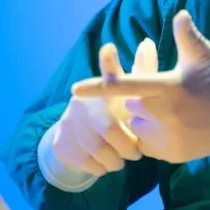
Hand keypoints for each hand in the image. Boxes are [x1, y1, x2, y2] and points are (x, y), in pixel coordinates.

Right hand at [48, 40, 154, 175]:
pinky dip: (99, 167)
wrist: (76, 137)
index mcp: (104, 90)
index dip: (109, 62)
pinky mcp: (61, 142)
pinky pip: (84, 160)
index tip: (110, 48)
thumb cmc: (113, 111)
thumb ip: (141, 74)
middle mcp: (84, 102)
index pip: (107, 75)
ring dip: (114, 159)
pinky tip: (105, 165)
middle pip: (106, 124)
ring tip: (122, 161)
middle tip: (136, 153)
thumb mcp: (128, 95)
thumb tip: (148, 43)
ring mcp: (70, 122)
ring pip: (96, 146)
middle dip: (126, 144)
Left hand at [72, 11, 209, 163]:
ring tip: (175, 113)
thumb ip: (187, 35)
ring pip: (138, 125)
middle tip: (171, 96)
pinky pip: (147, 144)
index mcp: (168, 87)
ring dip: (147, 119)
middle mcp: (163, 114)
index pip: (126, 85)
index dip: (99, 87)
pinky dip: (155, 136)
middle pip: (133, 105)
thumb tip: (179, 14)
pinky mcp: (169, 154)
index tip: (75, 90)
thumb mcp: (205, 57)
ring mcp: (166, 137)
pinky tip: (178, 128)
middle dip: (144, 99)